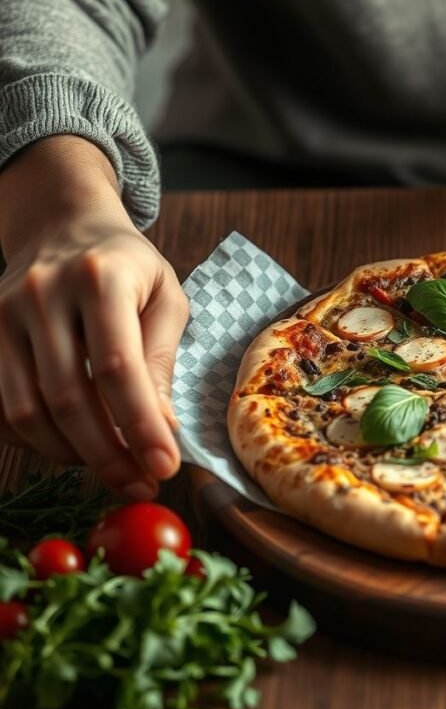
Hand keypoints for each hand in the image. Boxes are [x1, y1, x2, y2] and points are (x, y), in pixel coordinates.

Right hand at [0, 138, 188, 497]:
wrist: (64, 225)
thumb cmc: (128, 267)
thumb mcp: (165, 298)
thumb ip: (162, 359)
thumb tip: (160, 430)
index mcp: (102, 279)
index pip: (118, 367)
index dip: (140, 425)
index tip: (165, 467)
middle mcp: (44, 294)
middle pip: (68, 398)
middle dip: (108, 454)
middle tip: (140, 483)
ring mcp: (3, 314)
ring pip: (26, 410)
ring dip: (71, 454)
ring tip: (112, 467)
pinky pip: (0, 407)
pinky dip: (35, 440)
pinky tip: (72, 446)